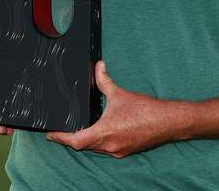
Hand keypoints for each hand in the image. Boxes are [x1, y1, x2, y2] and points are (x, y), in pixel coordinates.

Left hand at [46, 60, 188, 157]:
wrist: (168, 123)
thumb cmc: (146, 110)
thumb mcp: (120, 93)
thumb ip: (105, 81)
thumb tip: (97, 67)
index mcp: (104, 133)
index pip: (75, 141)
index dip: (61, 138)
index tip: (50, 134)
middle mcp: (109, 146)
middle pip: (83, 146)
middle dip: (71, 138)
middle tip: (61, 129)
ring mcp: (117, 150)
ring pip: (94, 148)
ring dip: (86, 140)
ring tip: (78, 129)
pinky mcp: (125, 151)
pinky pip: (106, 148)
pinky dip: (99, 141)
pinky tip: (100, 130)